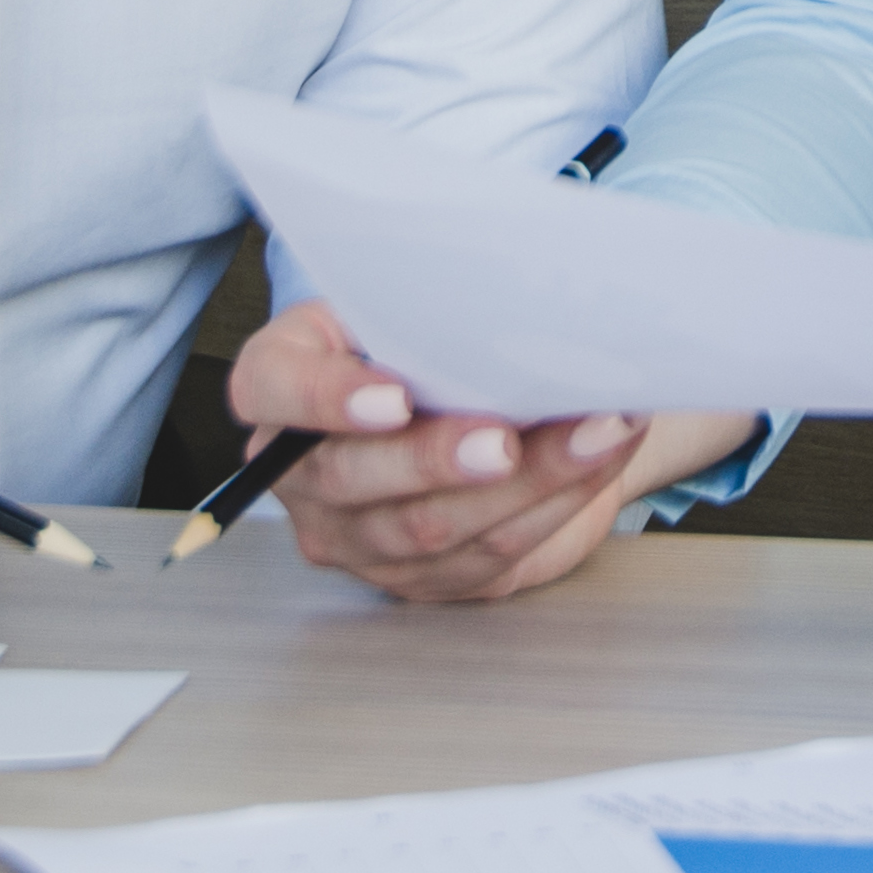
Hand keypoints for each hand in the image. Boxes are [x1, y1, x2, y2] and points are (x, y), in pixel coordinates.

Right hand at [231, 297, 754, 604]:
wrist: (475, 399)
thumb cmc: (428, 337)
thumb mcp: (405, 302)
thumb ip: (426, 301)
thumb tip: (504, 293)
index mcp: (283, 382)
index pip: (272, 389)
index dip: (323, 398)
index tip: (394, 397)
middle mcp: (306, 475)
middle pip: (353, 478)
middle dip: (438, 459)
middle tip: (505, 438)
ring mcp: (360, 539)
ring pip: (433, 527)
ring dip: (527, 480)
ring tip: (596, 432)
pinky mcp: (428, 578)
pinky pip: (491, 552)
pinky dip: (557, 500)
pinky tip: (601, 457)